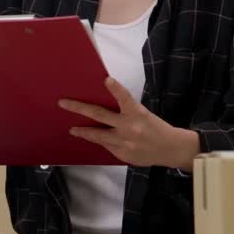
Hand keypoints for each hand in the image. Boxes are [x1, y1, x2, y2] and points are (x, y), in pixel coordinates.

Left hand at [59, 77, 200, 169]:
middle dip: (79, 108)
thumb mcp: (144, 114)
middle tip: (63, 103)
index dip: (115, 88)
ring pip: (97, 135)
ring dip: (83, 131)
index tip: (106, 79)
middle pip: (99, 115)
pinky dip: (101, 141)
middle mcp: (129, 127)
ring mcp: (124, 142)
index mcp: (137, 113)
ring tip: (73, 129)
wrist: (170, 149)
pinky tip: (95, 139)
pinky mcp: (122, 154)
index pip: (124, 97)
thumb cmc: (155, 127)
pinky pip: (106, 146)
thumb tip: (105, 108)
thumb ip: (126, 111)